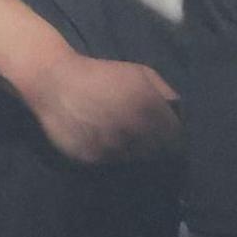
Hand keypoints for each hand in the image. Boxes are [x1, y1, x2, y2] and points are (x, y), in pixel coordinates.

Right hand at [19, 50, 180, 163]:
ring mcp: (110, 146)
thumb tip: (181, 116)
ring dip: (134, 153)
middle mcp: (132, 130)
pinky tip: (106, 142)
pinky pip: (109, 163)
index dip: (176, 140)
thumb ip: (166, 94)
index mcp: (148, 108)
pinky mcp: (89, 158)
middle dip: (157, 148)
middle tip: (149, 142)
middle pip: (157, 153)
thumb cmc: (103, 75)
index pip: (176, 139)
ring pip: (134, 160)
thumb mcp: (141, 73)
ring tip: (126, 140)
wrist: (55, 81)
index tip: (172, 140)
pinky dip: (112, 156)